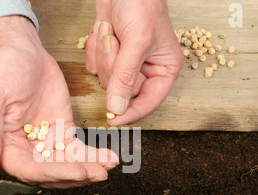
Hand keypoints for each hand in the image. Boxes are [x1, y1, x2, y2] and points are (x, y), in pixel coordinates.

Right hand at [0, 16, 117, 187]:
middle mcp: (25, 151)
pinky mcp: (63, 133)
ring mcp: (46, 144)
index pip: (30, 171)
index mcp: (4, 148)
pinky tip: (109, 157)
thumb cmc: (2, 70)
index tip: (77, 172)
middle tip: (99, 173)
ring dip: (88, 168)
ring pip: (68, 165)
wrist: (24, 51)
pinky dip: (94, 155)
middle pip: (52, 173)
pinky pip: (79, 150)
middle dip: (76, 175)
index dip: (54, 174)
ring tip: (108, 166)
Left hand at [85, 0, 183, 125]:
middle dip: (114, 66)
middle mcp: (146, 69)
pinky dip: (94, 47)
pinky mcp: (109, 55)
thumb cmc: (141, 3)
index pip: (149, 102)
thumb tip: (119, 108)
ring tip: (112, 31)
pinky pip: (93, 65)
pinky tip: (104, 29)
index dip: (131, 113)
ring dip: (103, 53)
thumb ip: (126, 77)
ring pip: (105, 78)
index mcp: (164, 69)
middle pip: (122, 90)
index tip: (113, 120)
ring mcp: (126, 63)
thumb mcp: (137, 41)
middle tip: (117, 42)